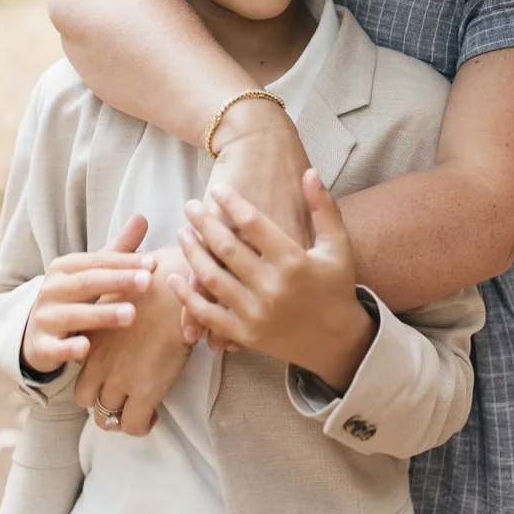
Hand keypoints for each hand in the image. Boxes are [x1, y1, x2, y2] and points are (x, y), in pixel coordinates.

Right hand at [21, 214, 154, 374]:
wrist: (36, 333)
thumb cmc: (75, 298)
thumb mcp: (93, 273)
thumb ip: (118, 250)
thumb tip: (142, 217)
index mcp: (65, 267)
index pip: (98, 262)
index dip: (125, 262)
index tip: (152, 264)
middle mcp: (52, 289)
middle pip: (87, 283)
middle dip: (118, 281)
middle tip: (147, 282)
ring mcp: (44, 317)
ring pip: (73, 315)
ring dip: (102, 314)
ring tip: (131, 314)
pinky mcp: (40, 346)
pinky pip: (54, 348)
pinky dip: (68, 349)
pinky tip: (86, 349)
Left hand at [73, 243, 194, 435]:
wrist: (172, 288)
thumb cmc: (157, 280)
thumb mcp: (125, 293)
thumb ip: (119, 309)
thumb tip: (130, 313)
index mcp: (93, 338)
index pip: (81, 369)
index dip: (95, 376)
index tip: (114, 375)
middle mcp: (98, 362)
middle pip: (86, 398)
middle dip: (102, 402)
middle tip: (124, 398)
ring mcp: (118, 379)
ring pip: (106, 416)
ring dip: (121, 416)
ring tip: (141, 410)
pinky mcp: (143, 391)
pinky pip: (132, 425)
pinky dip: (141, 425)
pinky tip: (153, 415)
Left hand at [186, 98, 311, 348]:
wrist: (336, 341)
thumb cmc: (336, 286)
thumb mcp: (337, 245)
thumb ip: (323, 208)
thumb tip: (310, 172)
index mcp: (294, 261)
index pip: (254, 224)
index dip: (232, 204)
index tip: (217, 190)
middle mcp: (273, 287)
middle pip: (227, 248)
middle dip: (204, 223)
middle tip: (189, 206)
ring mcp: (257, 313)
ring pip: (213, 279)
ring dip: (192, 253)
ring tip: (182, 232)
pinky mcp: (246, 334)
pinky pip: (209, 314)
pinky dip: (188, 297)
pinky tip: (175, 277)